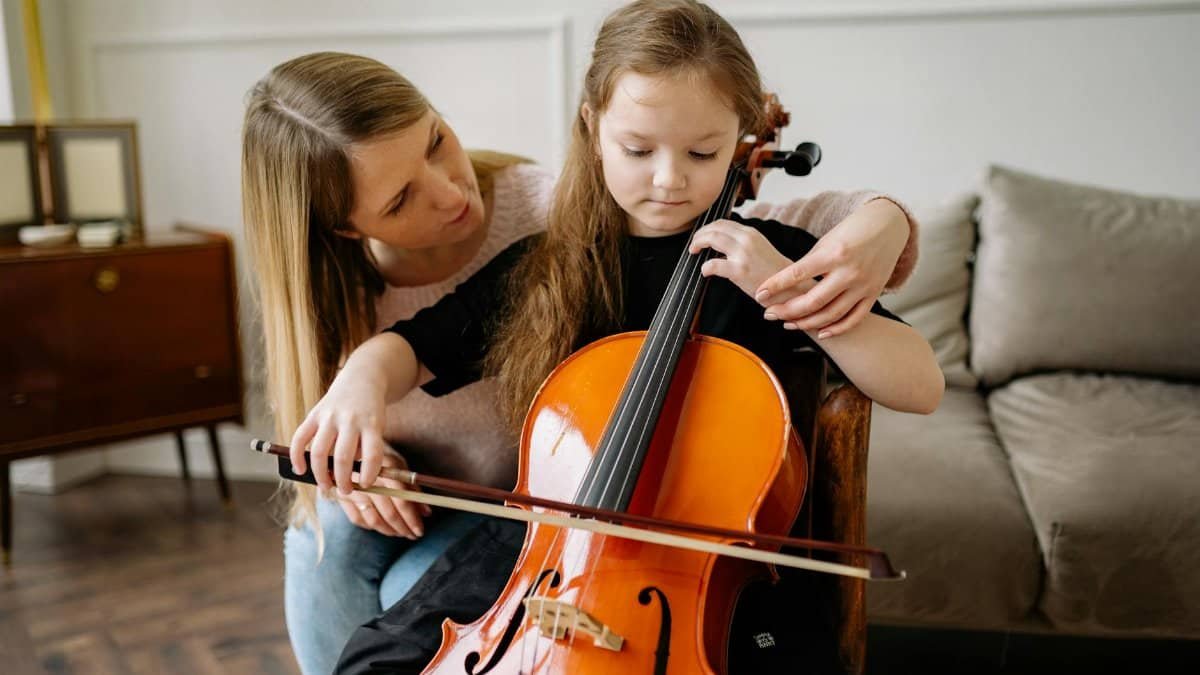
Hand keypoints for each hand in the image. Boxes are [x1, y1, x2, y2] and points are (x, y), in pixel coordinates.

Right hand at [289, 368, 388, 495]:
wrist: (363, 380)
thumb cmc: (370, 413)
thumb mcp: (377, 428)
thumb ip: (365, 449)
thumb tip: (347, 477)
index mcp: (372, 424)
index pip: (372, 455)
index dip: (369, 475)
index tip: (365, 485)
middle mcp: (350, 420)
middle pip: (343, 458)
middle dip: (343, 480)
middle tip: (344, 490)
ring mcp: (330, 416)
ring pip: (320, 452)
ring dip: (321, 474)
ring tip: (326, 486)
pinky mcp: (314, 414)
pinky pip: (300, 437)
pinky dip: (297, 456)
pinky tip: (300, 469)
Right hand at [337, 449, 431, 538]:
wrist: (349, 448)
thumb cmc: (380, 458)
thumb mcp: (399, 466)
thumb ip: (413, 489)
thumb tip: (427, 513)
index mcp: (386, 469)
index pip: (402, 500)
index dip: (412, 519)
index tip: (420, 531)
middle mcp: (369, 480)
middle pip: (389, 513)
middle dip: (403, 528)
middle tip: (412, 535)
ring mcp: (353, 489)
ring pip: (373, 520)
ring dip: (389, 531)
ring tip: (400, 533)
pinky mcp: (340, 496)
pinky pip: (358, 519)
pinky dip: (371, 527)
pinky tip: (382, 527)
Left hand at [688, 219, 790, 298]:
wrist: (789, 287)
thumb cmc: (773, 272)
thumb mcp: (759, 248)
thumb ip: (742, 243)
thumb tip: (721, 243)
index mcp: (751, 233)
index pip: (723, 223)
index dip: (707, 228)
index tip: (701, 236)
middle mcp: (747, 239)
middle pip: (715, 228)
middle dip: (699, 235)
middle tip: (693, 245)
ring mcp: (743, 254)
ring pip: (712, 239)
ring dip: (698, 243)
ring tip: (694, 251)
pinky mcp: (740, 270)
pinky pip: (714, 264)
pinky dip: (705, 267)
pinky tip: (705, 271)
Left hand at [755, 198, 907, 336]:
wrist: (888, 226)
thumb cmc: (851, 231)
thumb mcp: (826, 241)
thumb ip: (809, 263)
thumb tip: (785, 286)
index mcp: (834, 253)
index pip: (797, 274)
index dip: (776, 286)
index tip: (759, 294)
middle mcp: (849, 272)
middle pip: (813, 301)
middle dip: (787, 310)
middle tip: (769, 313)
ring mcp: (864, 286)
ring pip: (831, 315)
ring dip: (806, 323)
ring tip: (787, 323)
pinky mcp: (874, 294)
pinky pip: (854, 319)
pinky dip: (836, 329)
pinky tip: (820, 334)